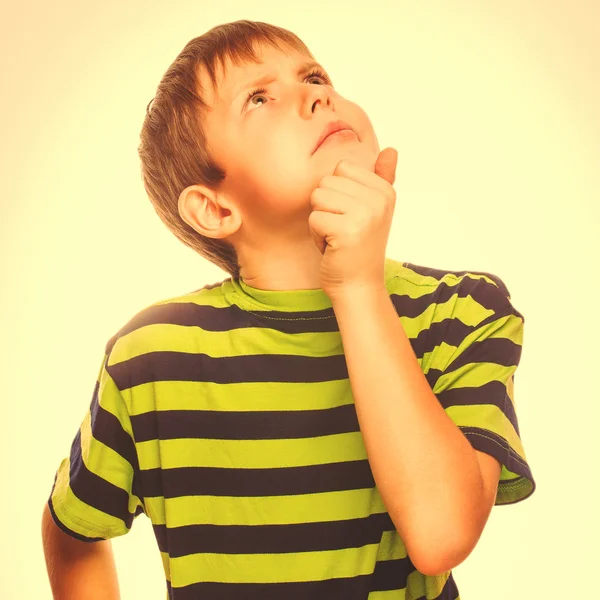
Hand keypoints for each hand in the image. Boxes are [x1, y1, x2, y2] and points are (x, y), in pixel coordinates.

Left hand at [308, 147, 397, 298]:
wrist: (359, 286)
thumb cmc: (359, 248)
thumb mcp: (374, 211)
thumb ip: (381, 179)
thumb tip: (391, 149)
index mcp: (385, 190)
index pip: (341, 168)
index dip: (337, 194)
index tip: (350, 217)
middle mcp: (379, 200)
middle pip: (326, 182)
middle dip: (326, 209)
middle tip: (342, 231)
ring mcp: (365, 215)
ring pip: (318, 198)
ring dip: (320, 221)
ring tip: (337, 238)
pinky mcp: (346, 231)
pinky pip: (314, 218)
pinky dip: (317, 236)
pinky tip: (333, 248)